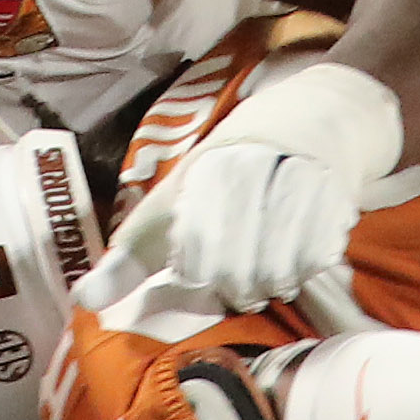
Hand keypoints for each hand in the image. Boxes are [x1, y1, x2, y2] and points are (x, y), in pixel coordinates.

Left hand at [76, 63, 399, 313]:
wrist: (311, 119)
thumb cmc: (223, 174)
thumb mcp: (168, 205)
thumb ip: (127, 260)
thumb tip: (82, 300)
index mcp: (203, 173)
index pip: (197, 257)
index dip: (198, 273)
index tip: (199, 267)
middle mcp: (252, 173)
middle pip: (238, 270)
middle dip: (237, 288)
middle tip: (237, 286)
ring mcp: (298, 184)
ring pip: (279, 270)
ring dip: (272, 284)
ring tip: (265, 277)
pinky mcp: (336, 196)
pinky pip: (317, 258)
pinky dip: (305, 270)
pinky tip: (296, 259)